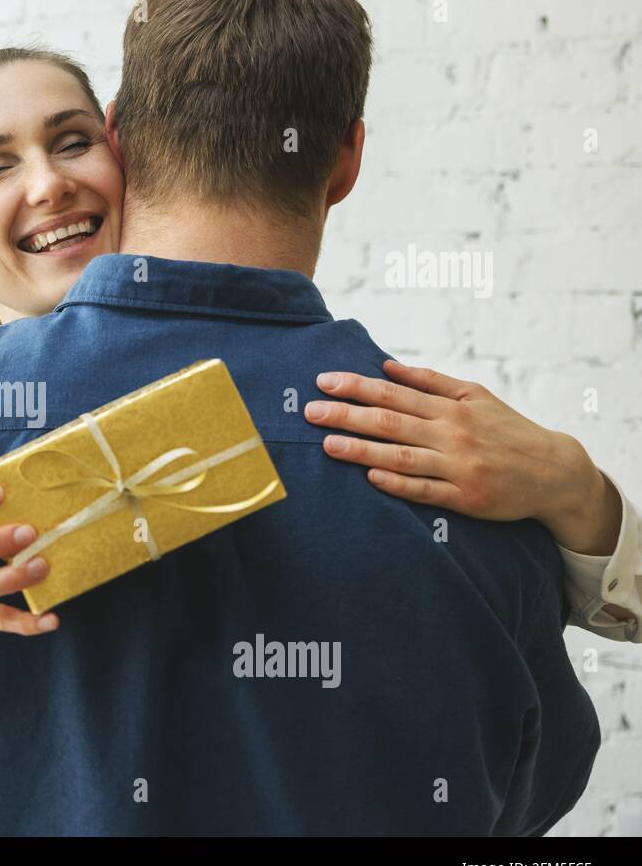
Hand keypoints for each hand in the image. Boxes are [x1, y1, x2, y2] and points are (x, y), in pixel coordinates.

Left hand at [303, 359, 622, 558]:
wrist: (555, 471)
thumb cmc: (507, 429)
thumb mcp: (476, 395)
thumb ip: (431, 382)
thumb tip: (388, 367)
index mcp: (451, 407)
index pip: (393, 393)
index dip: (356, 386)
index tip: (323, 382)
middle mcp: (452, 434)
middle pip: (390, 422)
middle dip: (347, 414)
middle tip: (310, 410)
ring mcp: (458, 468)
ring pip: (402, 456)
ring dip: (362, 449)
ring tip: (327, 444)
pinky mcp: (465, 498)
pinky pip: (425, 491)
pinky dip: (397, 483)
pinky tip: (370, 476)